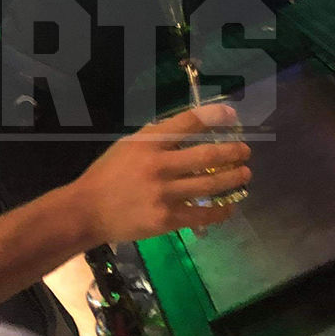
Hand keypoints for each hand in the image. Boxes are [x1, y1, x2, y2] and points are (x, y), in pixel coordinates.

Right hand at [70, 104, 252, 242]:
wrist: (89, 209)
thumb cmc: (109, 173)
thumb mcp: (129, 145)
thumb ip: (157, 138)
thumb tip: (190, 130)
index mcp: (148, 142)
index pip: (188, 123)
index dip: (214, 117)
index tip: (232, 116)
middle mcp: (159, 165)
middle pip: (207, 157)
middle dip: (232, 152)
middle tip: (245, 151)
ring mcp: (164, 194)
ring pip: (210, 186)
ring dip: (233, 178)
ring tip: (245, 174)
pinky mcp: (167, 219)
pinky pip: (202, 214)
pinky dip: (221, 210)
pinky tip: (230, 206)